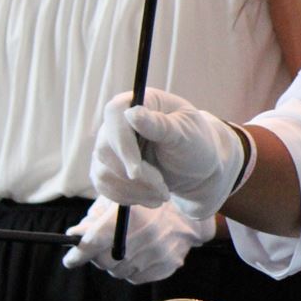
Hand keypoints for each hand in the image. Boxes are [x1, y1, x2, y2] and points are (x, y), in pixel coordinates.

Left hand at [62, 196, 217, 283]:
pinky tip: (140, 254)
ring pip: (119, 272)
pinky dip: (133, 269)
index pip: (91, 244)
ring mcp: (156, 254)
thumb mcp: (118, 200)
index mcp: (126, 217)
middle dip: (97, 256)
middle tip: (101, 247)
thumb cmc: (147, 203)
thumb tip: (75, 235)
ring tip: (126, 247)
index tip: (70, 260)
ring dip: (116, 263)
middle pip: (103, 261)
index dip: (77, 255)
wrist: (189, 211)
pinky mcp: (167, 265)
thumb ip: (94, 218)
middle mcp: (141, 238)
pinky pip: (136, 277)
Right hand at [90, 88, 248, 219]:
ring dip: (134, 190)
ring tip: (163, 195)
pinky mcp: (106, 166)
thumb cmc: (196, 144)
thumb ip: (160, 125)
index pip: (115, 114)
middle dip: (137, 176)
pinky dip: (128, 197)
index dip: (122, 144)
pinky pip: (104, 185)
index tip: (137, 172)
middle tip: (163, 188)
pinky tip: (151, 198)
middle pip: (106, 148)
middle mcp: (118, 121)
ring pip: (104, 171)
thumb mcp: (186, 133)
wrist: (196, 169)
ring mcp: (109, 144)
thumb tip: (131, 113)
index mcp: (140, 101)